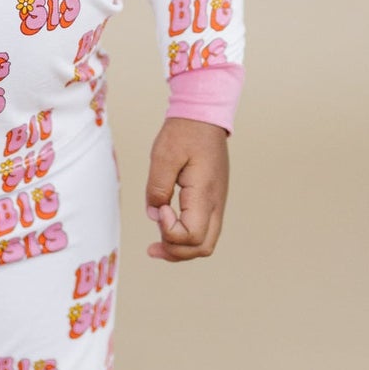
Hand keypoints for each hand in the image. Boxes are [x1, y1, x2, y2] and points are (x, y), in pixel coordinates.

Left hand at [144, 117, 229, 261]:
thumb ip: (157, 188)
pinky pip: (204, 229)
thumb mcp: (163, 156)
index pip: (192, 235)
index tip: (160, 208)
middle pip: (202, 247)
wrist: (204, 117)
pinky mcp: (212, 199)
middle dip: (176, 252)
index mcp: (205, 194)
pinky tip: (168, 229)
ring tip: (157, 246)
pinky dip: (186, 237)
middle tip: (152, 249)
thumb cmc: (184, 133)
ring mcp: (217, 202)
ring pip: (206, 242)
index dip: (170, 231)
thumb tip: (154, 214)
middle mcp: (216, 203)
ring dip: (181, 248)